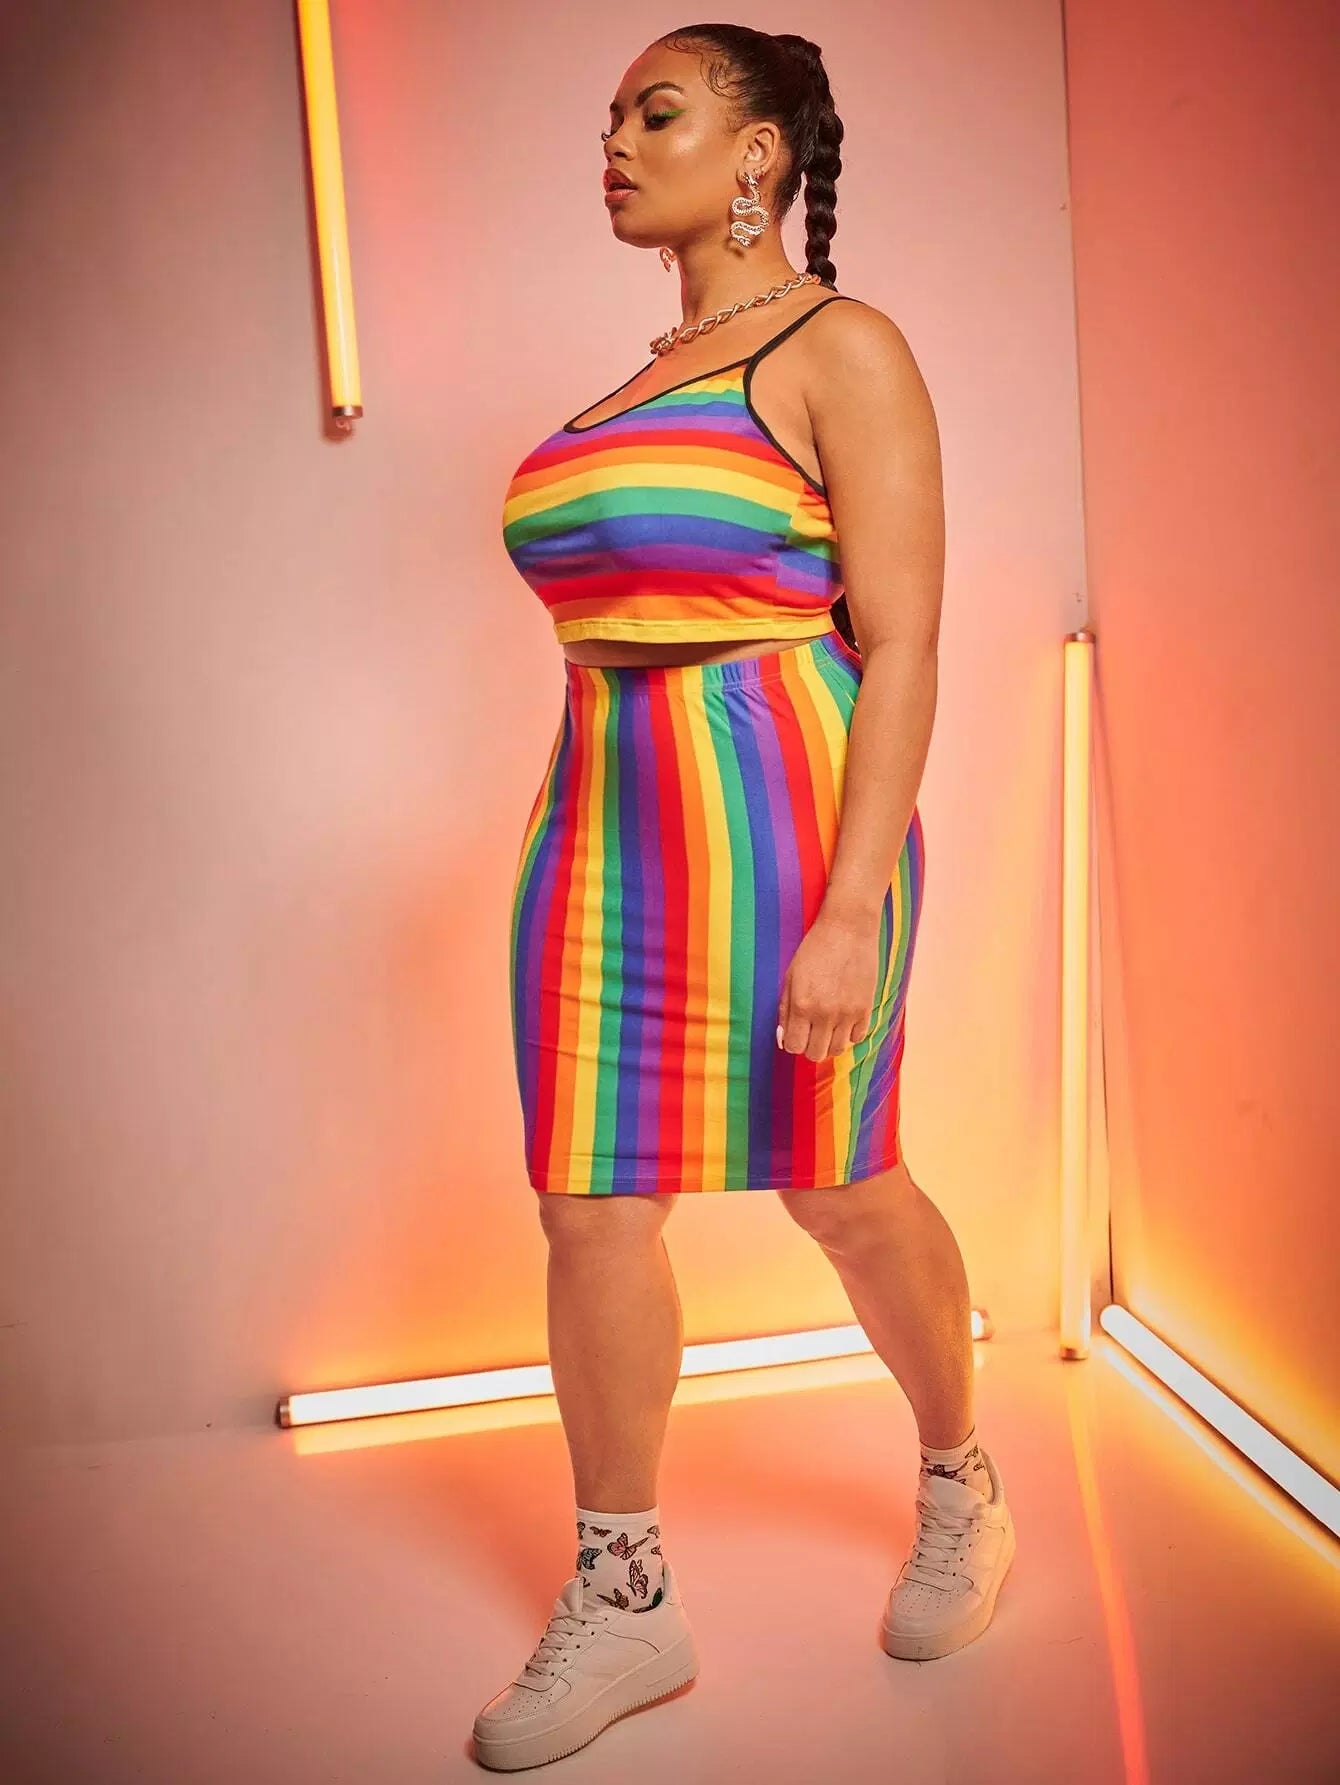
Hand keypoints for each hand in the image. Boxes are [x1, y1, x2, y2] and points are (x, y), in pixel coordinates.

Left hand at [776, 910, 881, 1061]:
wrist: (848, 929)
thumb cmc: (815, 949)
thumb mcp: (791, 977)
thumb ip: (785, 1011)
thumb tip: (784, 1039)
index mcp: (802, 1005)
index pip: (795, 1047)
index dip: (793, 1043)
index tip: (796, 1033)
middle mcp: (825, 1014)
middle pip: (816, 1054)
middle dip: (810, 1046)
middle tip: (811, 1031)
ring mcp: (848, 1013)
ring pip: (838, 1050)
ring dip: (830, 1042)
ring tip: (828, 1026)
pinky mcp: (866, 1008)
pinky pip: (857, 1037)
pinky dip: (850, 1033)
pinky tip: (844, 1019)